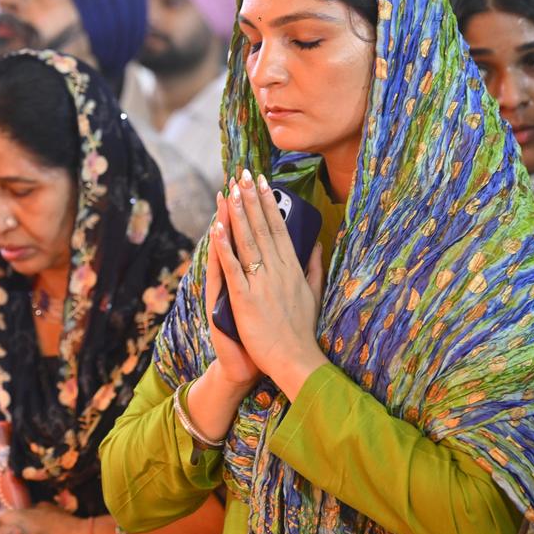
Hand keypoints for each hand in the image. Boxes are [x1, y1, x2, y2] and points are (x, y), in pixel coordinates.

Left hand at [212, 169, 328, 398]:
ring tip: (231, 190)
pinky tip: (217, 227)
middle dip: (252, 199)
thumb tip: (316, 243)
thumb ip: (314, 266)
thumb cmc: (302, 330)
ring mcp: (262, 283)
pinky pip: (233, 267)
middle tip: (243, 173)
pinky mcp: (245, 299)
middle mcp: (278, 271)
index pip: (279, 228)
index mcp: (292, 268)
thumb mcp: (314, 293)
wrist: (295, 360)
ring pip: (248, 241)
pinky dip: (224, 247)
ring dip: (238, 214)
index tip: (263, 181)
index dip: (269, 203)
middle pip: (262, 228)